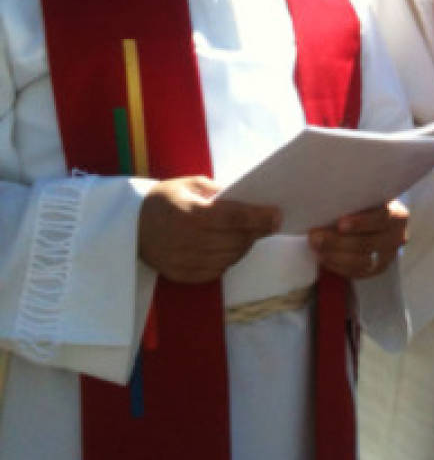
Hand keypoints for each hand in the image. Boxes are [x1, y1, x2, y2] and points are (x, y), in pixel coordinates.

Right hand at [138, 176, 279, 282]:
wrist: (128, 224)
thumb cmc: (165, 199)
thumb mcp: (191, 184)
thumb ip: (220, 191)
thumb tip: (251, 199)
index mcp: (191, 214)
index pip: (235, 218)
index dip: (260, 218)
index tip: (278, 215)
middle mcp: (188, 240)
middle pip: (236, 239)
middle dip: (257, 231)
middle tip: (269, 223)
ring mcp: (184, 261)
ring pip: (230, 257)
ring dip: (245, 245)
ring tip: (250, 234)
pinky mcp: (181, 275)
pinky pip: (216, 271)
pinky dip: (228, 260)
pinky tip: (230, 247)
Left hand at [308, 199, 408, 279]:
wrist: (379, 224)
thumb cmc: (367, 207)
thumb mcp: (366, 200)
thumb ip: (353, 203)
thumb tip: (324, 208)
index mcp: (397, 215)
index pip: (381, 218)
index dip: (361, 222)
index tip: (340, 224)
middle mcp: (397, 237)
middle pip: (367, 243)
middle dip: (337, 242)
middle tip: (314, 237)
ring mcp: (389, 256)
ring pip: (362, 261)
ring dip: (334, 256)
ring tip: (316, 249)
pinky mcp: (379, 269)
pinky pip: (357, 272)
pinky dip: (338, 266)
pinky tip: (324, 258)